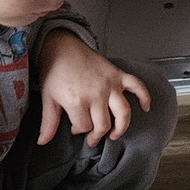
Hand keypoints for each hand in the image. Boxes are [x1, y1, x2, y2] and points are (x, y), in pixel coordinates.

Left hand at [38, 31, 152, 145]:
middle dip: (97, 135)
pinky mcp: (118, 75)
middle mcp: (96, 94)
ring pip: (123, 113)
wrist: (61, 47)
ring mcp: (109, 84)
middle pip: (103, 124)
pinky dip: (144, 97)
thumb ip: (49, 122)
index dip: (79, 131)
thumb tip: (43, 142)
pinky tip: (145, 107)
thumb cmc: (54, 72)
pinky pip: (137, 86)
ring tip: (115, 135)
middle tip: (92, 139)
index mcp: (77, 101)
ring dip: (121, 127)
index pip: (84, 127)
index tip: (74, 128)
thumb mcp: (48, 98)